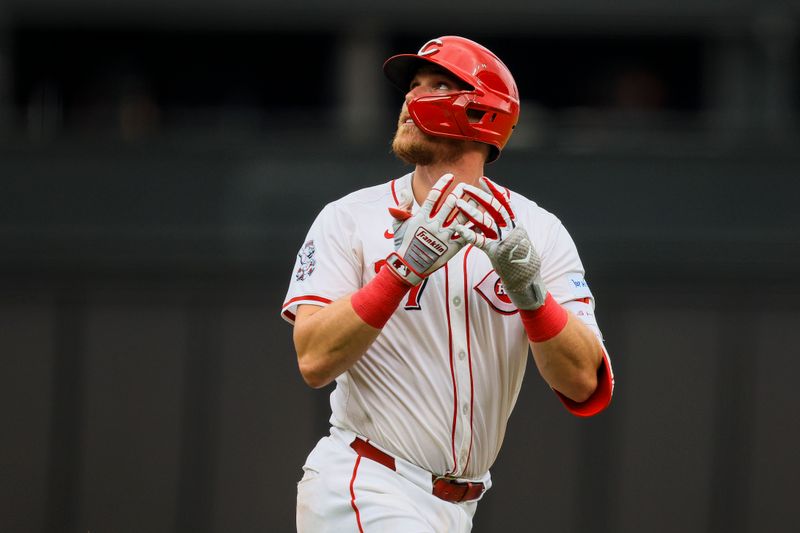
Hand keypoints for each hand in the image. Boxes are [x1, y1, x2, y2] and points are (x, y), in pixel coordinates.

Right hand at [386, 173, 466, 285]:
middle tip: (465, 185)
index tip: (450, 176)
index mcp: (422, 217)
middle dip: (459, 192)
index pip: (434, 196)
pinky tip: (481, 219)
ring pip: (461, 217)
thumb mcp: (398, 225)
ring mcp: (444, 237)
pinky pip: (466, 236)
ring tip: (476, 198)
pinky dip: (474, 228)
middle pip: (450, 204)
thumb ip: (402, 207)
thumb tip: (405, 191)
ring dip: (469, 206)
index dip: (443, 184)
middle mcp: (434, 225)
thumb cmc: (403, 244)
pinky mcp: (452, 249)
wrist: (409, 267)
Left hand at [454, 179, 546, 309]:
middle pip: (494, 207)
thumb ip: (508, 226)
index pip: (504, 202)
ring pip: (486, 221)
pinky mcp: (495, 252)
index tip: (483, 180)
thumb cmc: (519, 258)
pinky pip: (480, 241)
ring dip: (471, 211)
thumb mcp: (517, 238)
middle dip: (479, 196)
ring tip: (458, 203)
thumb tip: (500, 214)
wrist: (527, 278)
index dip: (494, 190)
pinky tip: (458, 228)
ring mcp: (503, 240)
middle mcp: (511, 229)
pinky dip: (468, 234)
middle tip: (466, 187)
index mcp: (516, 224)